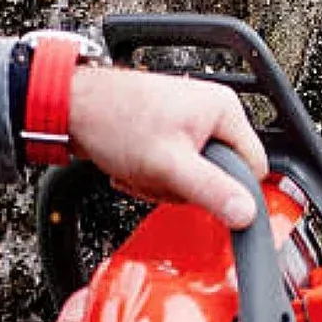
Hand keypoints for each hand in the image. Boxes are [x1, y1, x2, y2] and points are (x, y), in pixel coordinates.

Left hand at [67, 67, 268, 228]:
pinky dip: (153, 175)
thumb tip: (247, 213)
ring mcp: (189, 120)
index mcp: (224, 110)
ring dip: (164, 183)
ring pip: (195, 174)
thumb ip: (212, 190)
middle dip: (186, 186)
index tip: (201, 194)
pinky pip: (175, 167)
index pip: (253, 166)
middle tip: (160, 178)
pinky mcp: (168, 131)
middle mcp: (211, 111)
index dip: (230, 189)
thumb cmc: (113, 119)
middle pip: (220, 173)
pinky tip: (134, 167)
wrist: (68, 107)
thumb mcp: (169, 165)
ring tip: (141, 170)